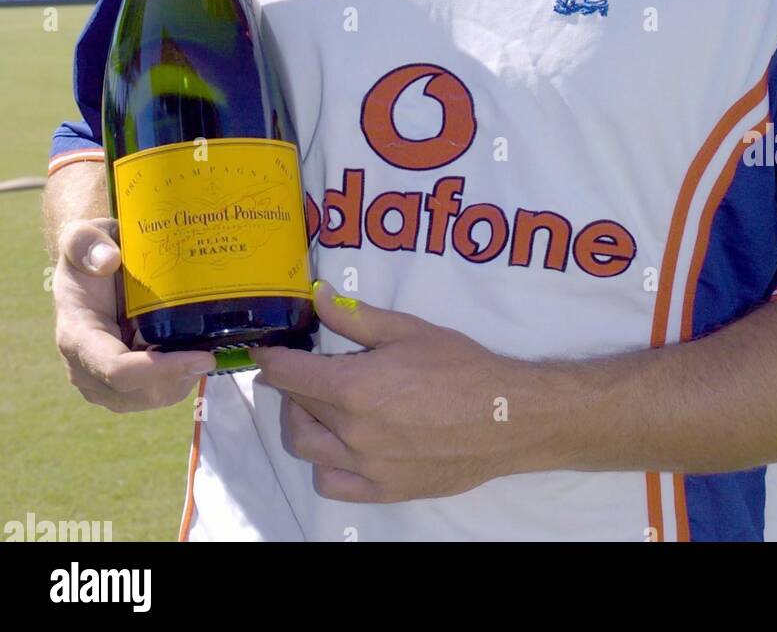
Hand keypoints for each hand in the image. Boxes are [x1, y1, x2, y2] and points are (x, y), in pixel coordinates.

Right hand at [52, 217, 214, 411]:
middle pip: (137, 393)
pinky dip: (178, 380)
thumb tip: (108, 261)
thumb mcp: (82, 235)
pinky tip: (193, 354)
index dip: (161, 369)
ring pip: (149, 399)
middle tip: (213, 353)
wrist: (93, 265)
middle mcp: (85, 368)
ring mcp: (102, 381)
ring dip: (181, 382)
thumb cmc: (91, 251)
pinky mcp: (121, 383)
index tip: (202, 356)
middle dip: (178, 379)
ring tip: (205, 352)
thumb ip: (86, 242)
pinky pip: (153, 393)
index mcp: (76, 335)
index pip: (116, 368)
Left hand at [248, 282, 525, 502]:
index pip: (288, 375)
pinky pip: (331, 483)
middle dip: (293, 385)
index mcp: (355, 386)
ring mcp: (365, 465)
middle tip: (308, 370)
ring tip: (321, 405)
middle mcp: (352, 431)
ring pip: (306, 447)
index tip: (265, 351)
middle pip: (296, 407)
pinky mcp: (382, 489)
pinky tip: (339, 444)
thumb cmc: (460, 365)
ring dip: (302, 422)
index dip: (270, 359)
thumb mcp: (407, 330)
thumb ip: (356, 318)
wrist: (504, 416)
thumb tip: (318, 295)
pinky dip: (325, 463)